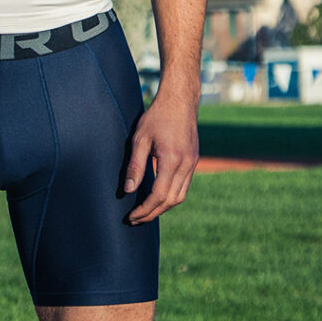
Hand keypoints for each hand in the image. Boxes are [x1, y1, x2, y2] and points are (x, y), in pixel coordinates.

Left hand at [124, 86, 198, 223]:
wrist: (180, 100)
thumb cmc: (157, 116)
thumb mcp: (140, 138)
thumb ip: (135, 165)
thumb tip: (127, 191)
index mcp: (172, 159)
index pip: (158, 195)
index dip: (144, 209)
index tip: (131, 216)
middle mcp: (186, 165)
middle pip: (171, 201)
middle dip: (152, 213)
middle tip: (135, 219)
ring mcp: (192, 163)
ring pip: (180, 196)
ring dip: (163, 207)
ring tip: (145, 212)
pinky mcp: (194, 160)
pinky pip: (184, 186)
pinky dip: (171, 196)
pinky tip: (158, 196)